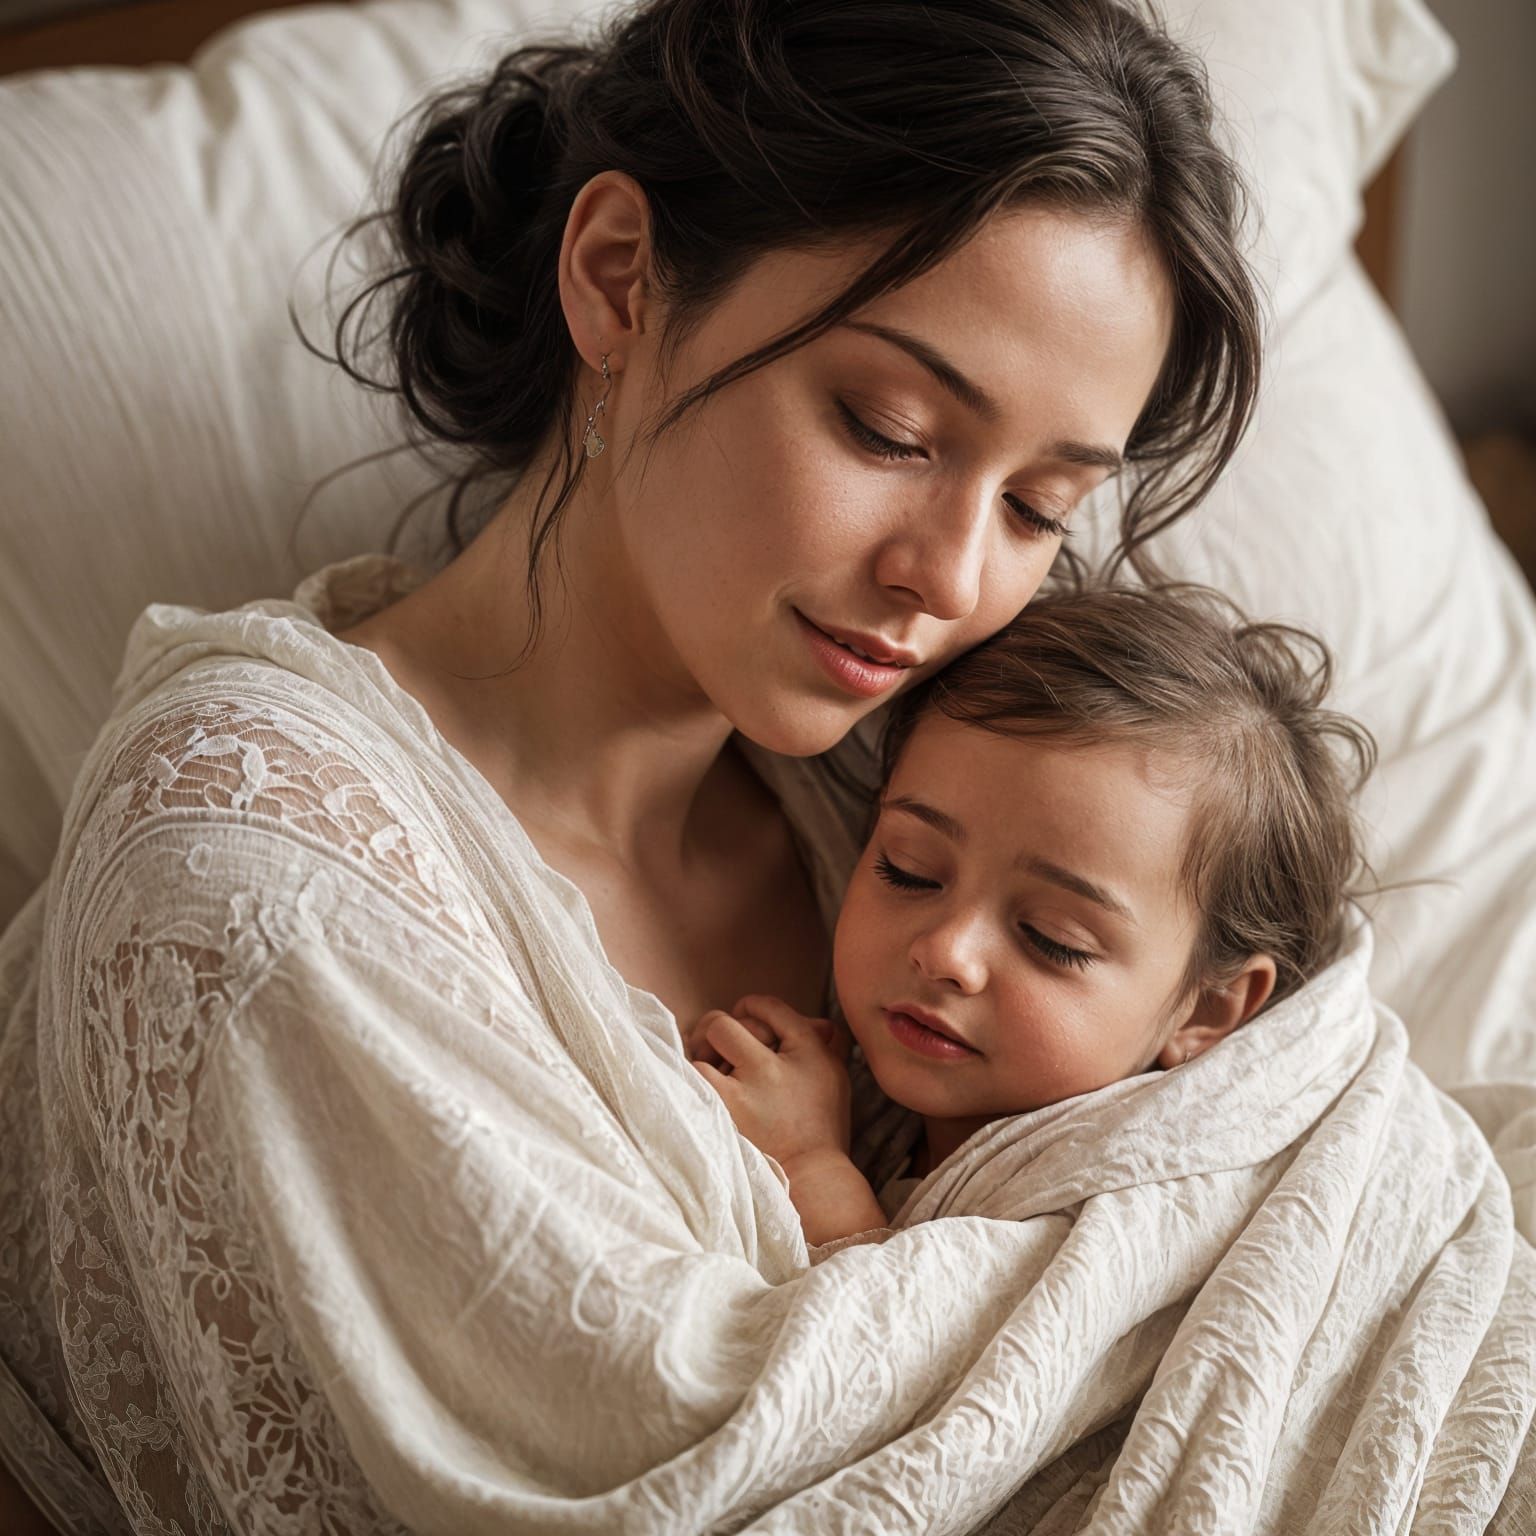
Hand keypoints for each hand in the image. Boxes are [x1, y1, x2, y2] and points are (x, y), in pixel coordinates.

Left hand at [688, 994, 851, 1168]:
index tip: (745, 1018)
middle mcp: (775, 1065)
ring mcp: (745, 1088)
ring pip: (710, 1038)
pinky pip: (695, 1070)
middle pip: (732, 1020)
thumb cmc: (821, 1128)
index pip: (772, 1008)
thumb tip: (819, 1022)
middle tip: (717, 1045)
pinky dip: (692, 1072)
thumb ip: (825, 1043)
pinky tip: (701, 1085)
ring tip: (707, 1063)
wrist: (810, 1180)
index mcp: (809, 1052)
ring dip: (704, 1048)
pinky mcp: (723, 1110)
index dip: (752, 1008)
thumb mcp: (833, 1078)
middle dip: (720, 1027)